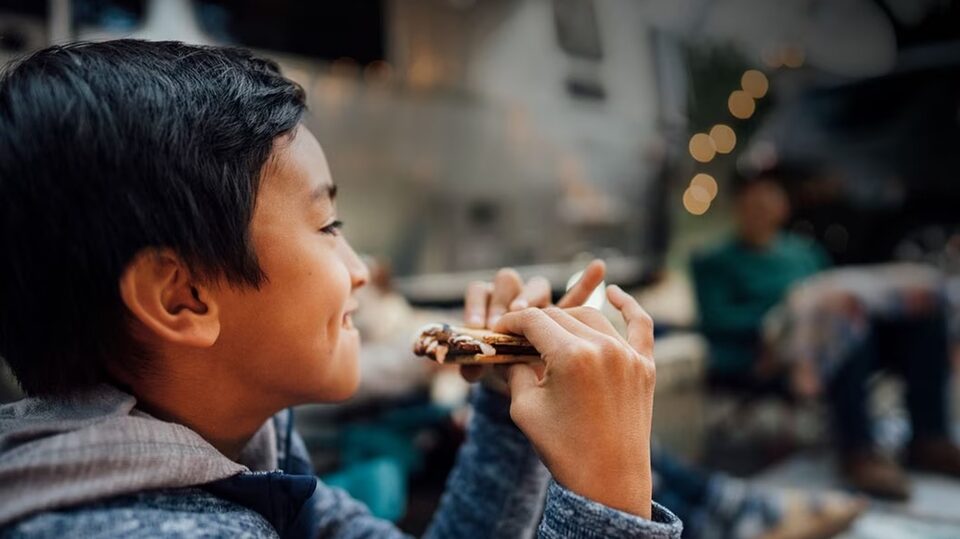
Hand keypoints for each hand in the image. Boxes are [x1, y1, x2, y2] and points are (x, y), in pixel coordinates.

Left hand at [460, 260, 605, 382]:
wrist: (523, 391)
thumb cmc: (499, 377)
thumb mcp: (483, 372)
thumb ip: (474, 368)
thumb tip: (469, 369)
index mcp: (488, 308)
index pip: (479, 291)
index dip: (477, 305)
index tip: (478, 326)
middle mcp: (512, 299)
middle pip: (507, 281)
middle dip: (502, 299)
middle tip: (499, 321)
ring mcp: (538, 306)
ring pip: (536, 287)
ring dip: (530, 296)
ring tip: (525, 312)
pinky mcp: (561, 318)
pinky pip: (575, 298)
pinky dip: (585, 283)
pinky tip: (598, 269)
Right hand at [494, 286, 654, 518]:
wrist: (609, 482)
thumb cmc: (563, 449)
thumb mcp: (524, 407)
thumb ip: (516, 369)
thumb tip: (511, 350)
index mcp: (572, 356)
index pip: (533, 321)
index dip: (511, 322)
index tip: (498, 330)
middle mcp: (603, 348)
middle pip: (560, 317)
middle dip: (535, 323)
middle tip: (518, 336)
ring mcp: (629, 355)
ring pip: (592, 317)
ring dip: (568, 319)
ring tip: (549, 331)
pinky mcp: (646, 366)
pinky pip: (640, 325)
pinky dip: (628, 305)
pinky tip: (613, 292)